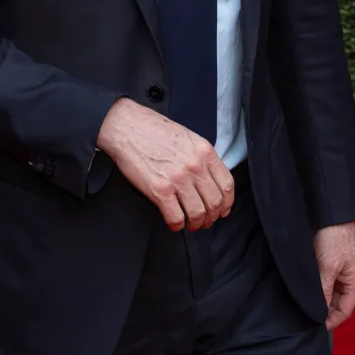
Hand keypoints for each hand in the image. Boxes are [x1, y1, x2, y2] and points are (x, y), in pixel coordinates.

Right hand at [97, 98, 234, 231]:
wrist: (127, 128)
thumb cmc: (153, 131)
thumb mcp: (187, 137)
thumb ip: (200, 157)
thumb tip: (208, 179)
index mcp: (204, 151)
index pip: (227, 184)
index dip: (227, 203)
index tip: (222, 210)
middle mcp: (195, 166)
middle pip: (215, 202)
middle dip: (212, 217)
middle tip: (206, 221)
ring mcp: (178, 179)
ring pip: (198, 213)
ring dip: (196, 223)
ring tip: (191, 224)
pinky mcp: (160, 191)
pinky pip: (176, 217)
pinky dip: (177, 226)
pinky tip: (175, 224)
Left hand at [313, 221, 354, 330]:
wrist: (334, 210)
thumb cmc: (336, 236)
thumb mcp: (328, 266)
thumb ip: (324, 291)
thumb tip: (320, 312)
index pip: (345, 310)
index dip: (331, 321)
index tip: (314, 327)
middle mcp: (353, 276)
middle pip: (339, 301)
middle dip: (325, 309)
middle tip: (306, 316)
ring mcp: (345, 267)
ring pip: (333, 289)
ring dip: (322, 295)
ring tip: (304, 302)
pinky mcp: (336, 258)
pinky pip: (328, 277)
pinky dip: (320, 283)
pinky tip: (308, 285)